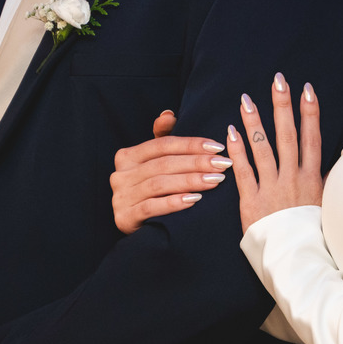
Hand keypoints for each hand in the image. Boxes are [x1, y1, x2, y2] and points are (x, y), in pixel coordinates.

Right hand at [110, 110, 232, 233]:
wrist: (139, 229)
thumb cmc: (151, 192)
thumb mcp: (155, 164)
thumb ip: (162, 138)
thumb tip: (168, 114)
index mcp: (126, 157)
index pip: (162, 145)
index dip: (191, 144)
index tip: (217, 147)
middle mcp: (120, 175)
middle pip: (163, 164)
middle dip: (197, 163)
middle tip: (222, 164)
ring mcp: (120, 197)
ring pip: (160, 184)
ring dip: (190, 181)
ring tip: (215, 180)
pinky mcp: (124, 218)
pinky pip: (152, 207)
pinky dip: (174, 202)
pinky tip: (194, 200)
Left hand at [227, 73, 323, 231]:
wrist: (297, 261)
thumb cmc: (311, 235)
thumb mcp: (325, 206)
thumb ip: (323, 183)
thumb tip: (330, 163)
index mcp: (312, 179)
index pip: (312, 138)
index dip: (310, 112)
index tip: (306, 89)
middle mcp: (293, 179)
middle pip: (288, 135)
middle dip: (283, 105)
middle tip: (277, 79)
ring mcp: (272, 189)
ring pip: (262, 148)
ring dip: (254, 121)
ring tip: (246, 99)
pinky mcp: (252, 202)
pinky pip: (243, 171)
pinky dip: (237, 150)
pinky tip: (231, 131)